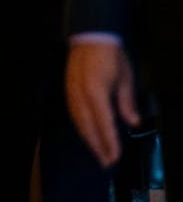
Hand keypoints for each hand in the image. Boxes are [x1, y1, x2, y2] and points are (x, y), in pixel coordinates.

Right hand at [65, 36, 139, 167]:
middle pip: (88, 127)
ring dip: (88, 139)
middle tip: (106, 163)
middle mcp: (81, 95)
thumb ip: (126, 102)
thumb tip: (132, 122)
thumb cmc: (110, 56)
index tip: (115, 156)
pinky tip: (86, 135)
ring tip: (97, 153)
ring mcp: (72, 93)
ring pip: (78, 122)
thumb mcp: (125, 78)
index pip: (104, 123)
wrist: (90, 38)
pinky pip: (74, 114)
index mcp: (96, 91)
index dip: (109, 141)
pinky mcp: (68, 91)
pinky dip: (80, 128)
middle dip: (97, 146)